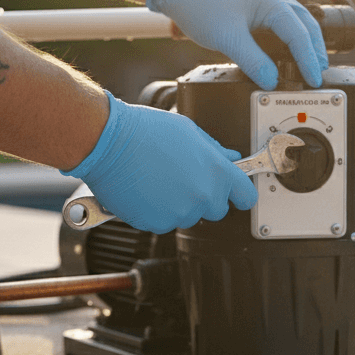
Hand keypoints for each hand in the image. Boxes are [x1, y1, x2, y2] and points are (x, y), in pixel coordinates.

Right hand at [63, 92, 257, 234]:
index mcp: (217, 173)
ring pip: (187, 216)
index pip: (246, 196)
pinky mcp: (156, 224)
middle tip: (183, 178)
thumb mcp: (188, 131)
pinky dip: (155, 211)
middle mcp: (202, 197)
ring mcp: (179, 213)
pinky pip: (163, 222)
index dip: (241, 194)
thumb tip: (231, 159)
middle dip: (204, 197)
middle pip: (216, 210)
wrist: (108, 142)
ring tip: (158, 179)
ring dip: (178, 204)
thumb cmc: (145, 131)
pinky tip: (145, 189)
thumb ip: (214, 150)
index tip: (237, 193)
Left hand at [146, 0, 326, 89]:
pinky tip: (290, 50)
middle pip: (306, 24)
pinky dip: (291, 36)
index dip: (308, 59)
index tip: (314, 79)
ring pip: (297, 20)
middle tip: (319, 73)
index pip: (298, 33)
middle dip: (314, 50)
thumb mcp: (227, 39)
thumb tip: (272, 81)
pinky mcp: (257, 1)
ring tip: (311, 64)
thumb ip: (253, 62)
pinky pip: (283, 19)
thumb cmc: (200, 5)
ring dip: (305, 42)